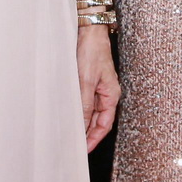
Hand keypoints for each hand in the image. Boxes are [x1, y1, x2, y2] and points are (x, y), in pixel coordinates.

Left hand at [77, 25, 120, 151]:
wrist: (89, 30)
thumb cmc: (92, 51)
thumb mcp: (86, 81)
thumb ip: (84, 104)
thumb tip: (82, 125)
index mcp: (111, 95)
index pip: (104, 125)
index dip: (94, 139)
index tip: (83, 150)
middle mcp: (107, 93)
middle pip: (99, 121)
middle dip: (88, 135)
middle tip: (75, 147)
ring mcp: (99, 87)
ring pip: (92, 112)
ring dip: (83, 123)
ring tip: (71, 134)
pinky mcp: (90, 81)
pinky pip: (86, 102)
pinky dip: (79, 111)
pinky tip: (70, 115)